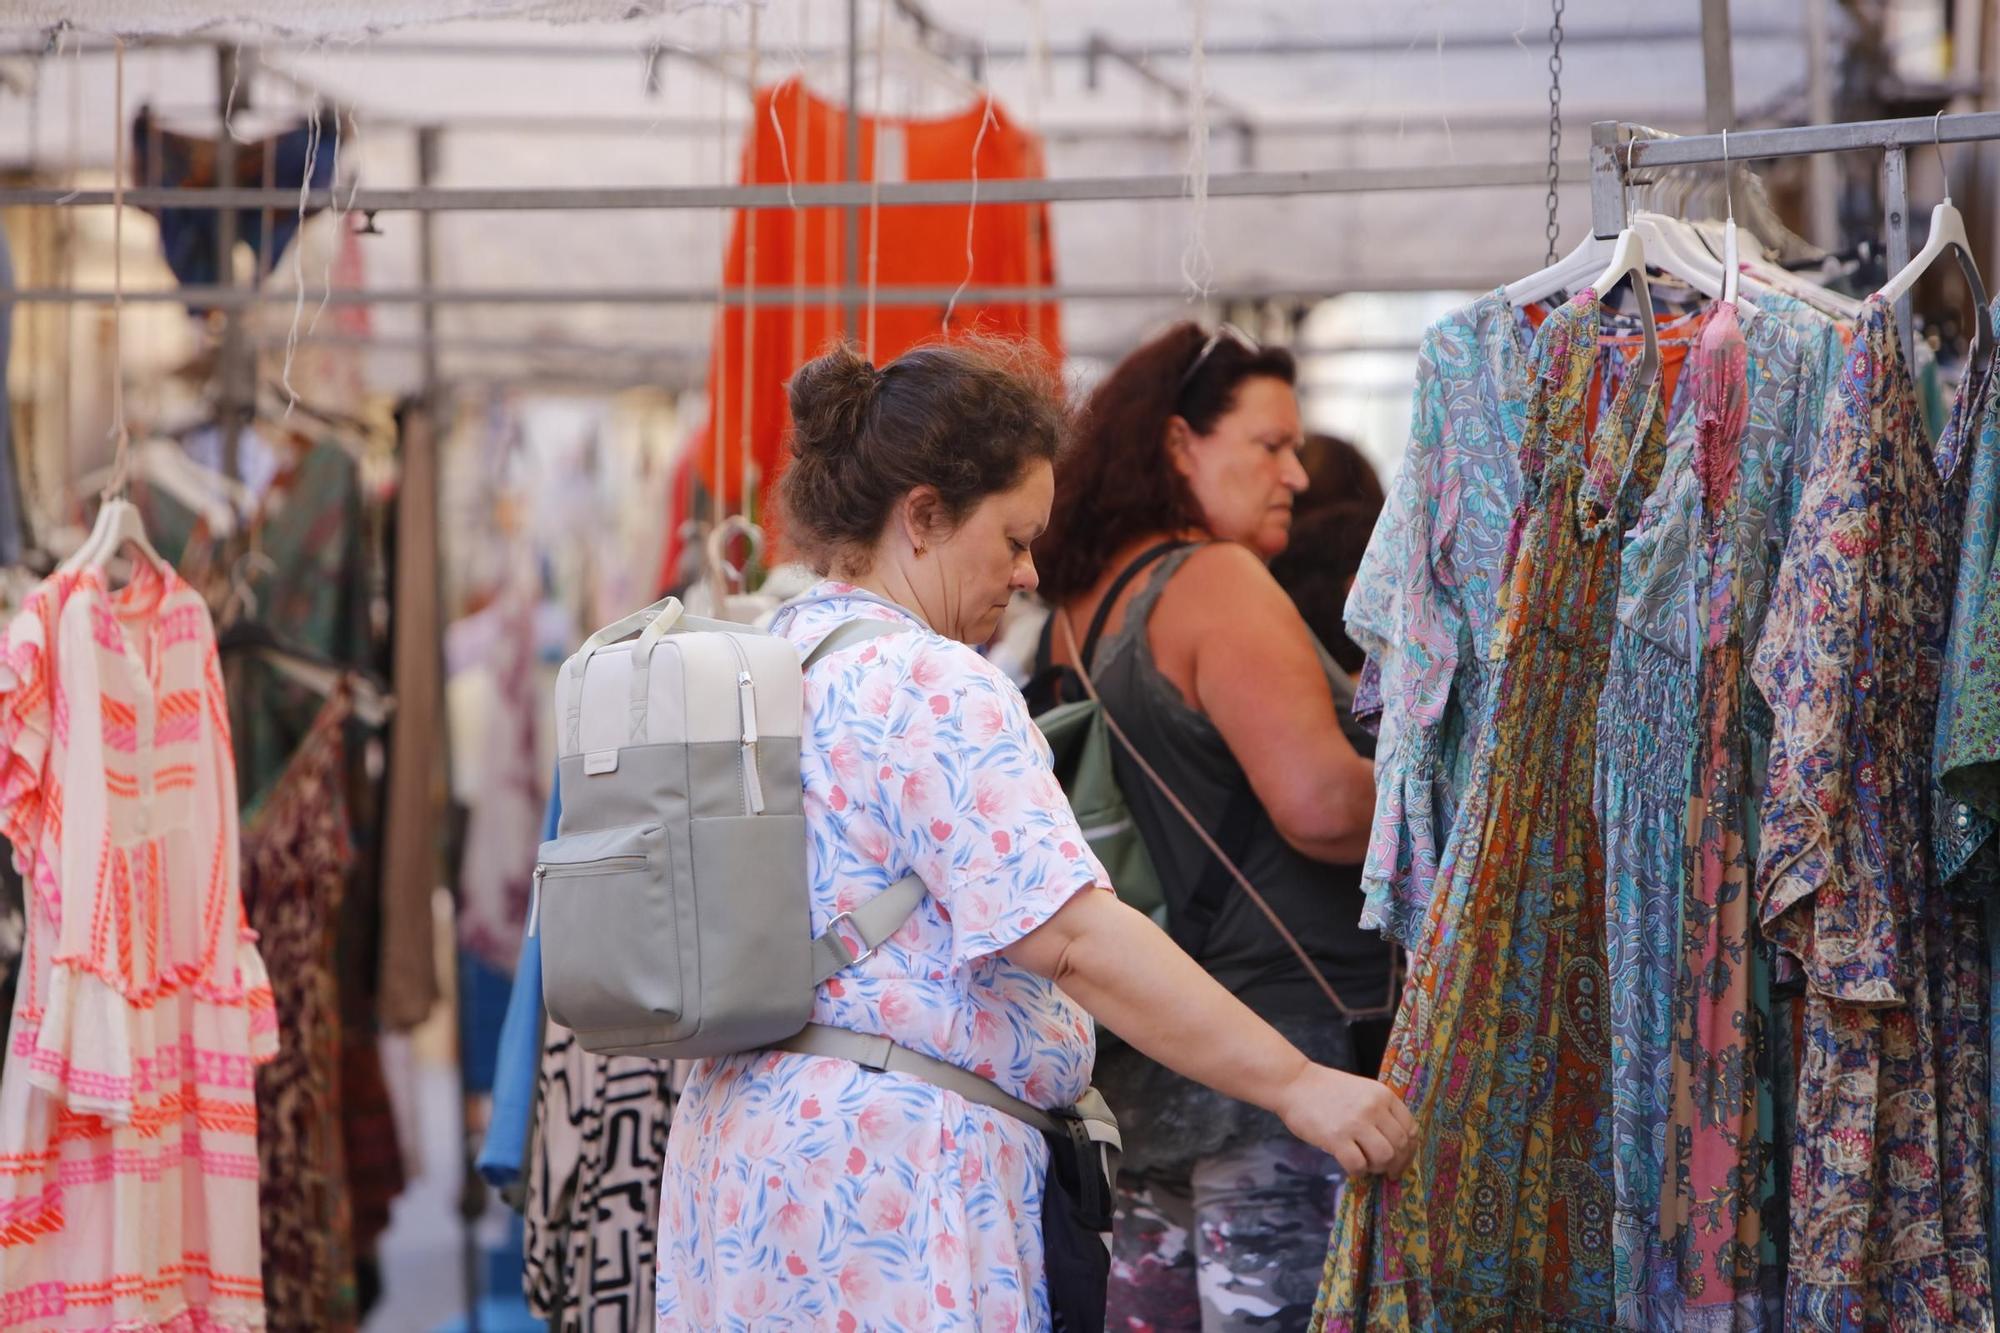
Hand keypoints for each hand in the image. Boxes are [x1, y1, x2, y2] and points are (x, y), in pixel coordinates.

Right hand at [1276, 1062, 1416, 1177]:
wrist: (1294, 1083)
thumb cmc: (1328, 1089)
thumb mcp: (1363, 1092)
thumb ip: (1381, 1112)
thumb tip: (1398, 1147)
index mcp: (1383, 1095)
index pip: (1411, 1128)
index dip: (1410, 1150)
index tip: (1402, 1159)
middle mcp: (1373, 1108)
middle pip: (1400, 1145)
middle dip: (1397, 1163)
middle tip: (1387, 1171)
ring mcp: (1355, 1123)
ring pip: (1384, 1157)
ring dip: (1378, 1167)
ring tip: (1367, 1165)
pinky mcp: (1336, 1137)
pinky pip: (1358, 1165)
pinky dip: (1358, 1171)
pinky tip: (1350, 1164)